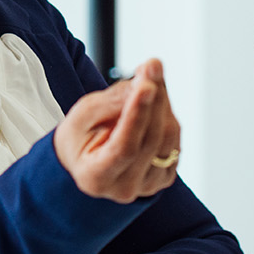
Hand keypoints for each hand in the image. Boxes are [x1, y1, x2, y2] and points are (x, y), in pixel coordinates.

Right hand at [53, 59, 181, 202]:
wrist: (87, 160)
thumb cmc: (79, 138)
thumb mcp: (80, 116)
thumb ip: (109, 102)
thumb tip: (142, 84)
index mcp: (96, 178)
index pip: (125, 147)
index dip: (137, 115)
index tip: (146, 85)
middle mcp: (125, 188)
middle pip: (151, 139)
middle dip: (155, 97)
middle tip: (151, 65)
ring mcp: (149, 185)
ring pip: (168, 136)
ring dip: (162, 100)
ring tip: (148, 77)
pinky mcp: (165, 176)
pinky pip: (174, 138)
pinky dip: (166, 112)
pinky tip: (153, 100)